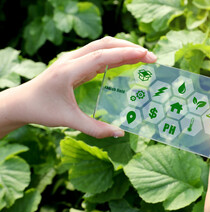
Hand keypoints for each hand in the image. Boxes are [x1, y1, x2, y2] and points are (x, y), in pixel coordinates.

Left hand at [0, 36, 156, 137]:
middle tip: (151, 57)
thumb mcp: (69, 121)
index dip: (125, 54)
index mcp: (69, 70)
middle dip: (129, 48)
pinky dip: (115, 55)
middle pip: (104, 44)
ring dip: (123, 49)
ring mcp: (73, 59)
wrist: (22, 102)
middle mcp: (72, 60)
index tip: (145, 55)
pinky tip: (127, 62)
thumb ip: (95, 128)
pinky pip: (98, 54)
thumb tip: (120, 133)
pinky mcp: (76, 63)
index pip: (102, 56)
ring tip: (144, 57)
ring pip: (102, 46)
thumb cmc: (42, 110)